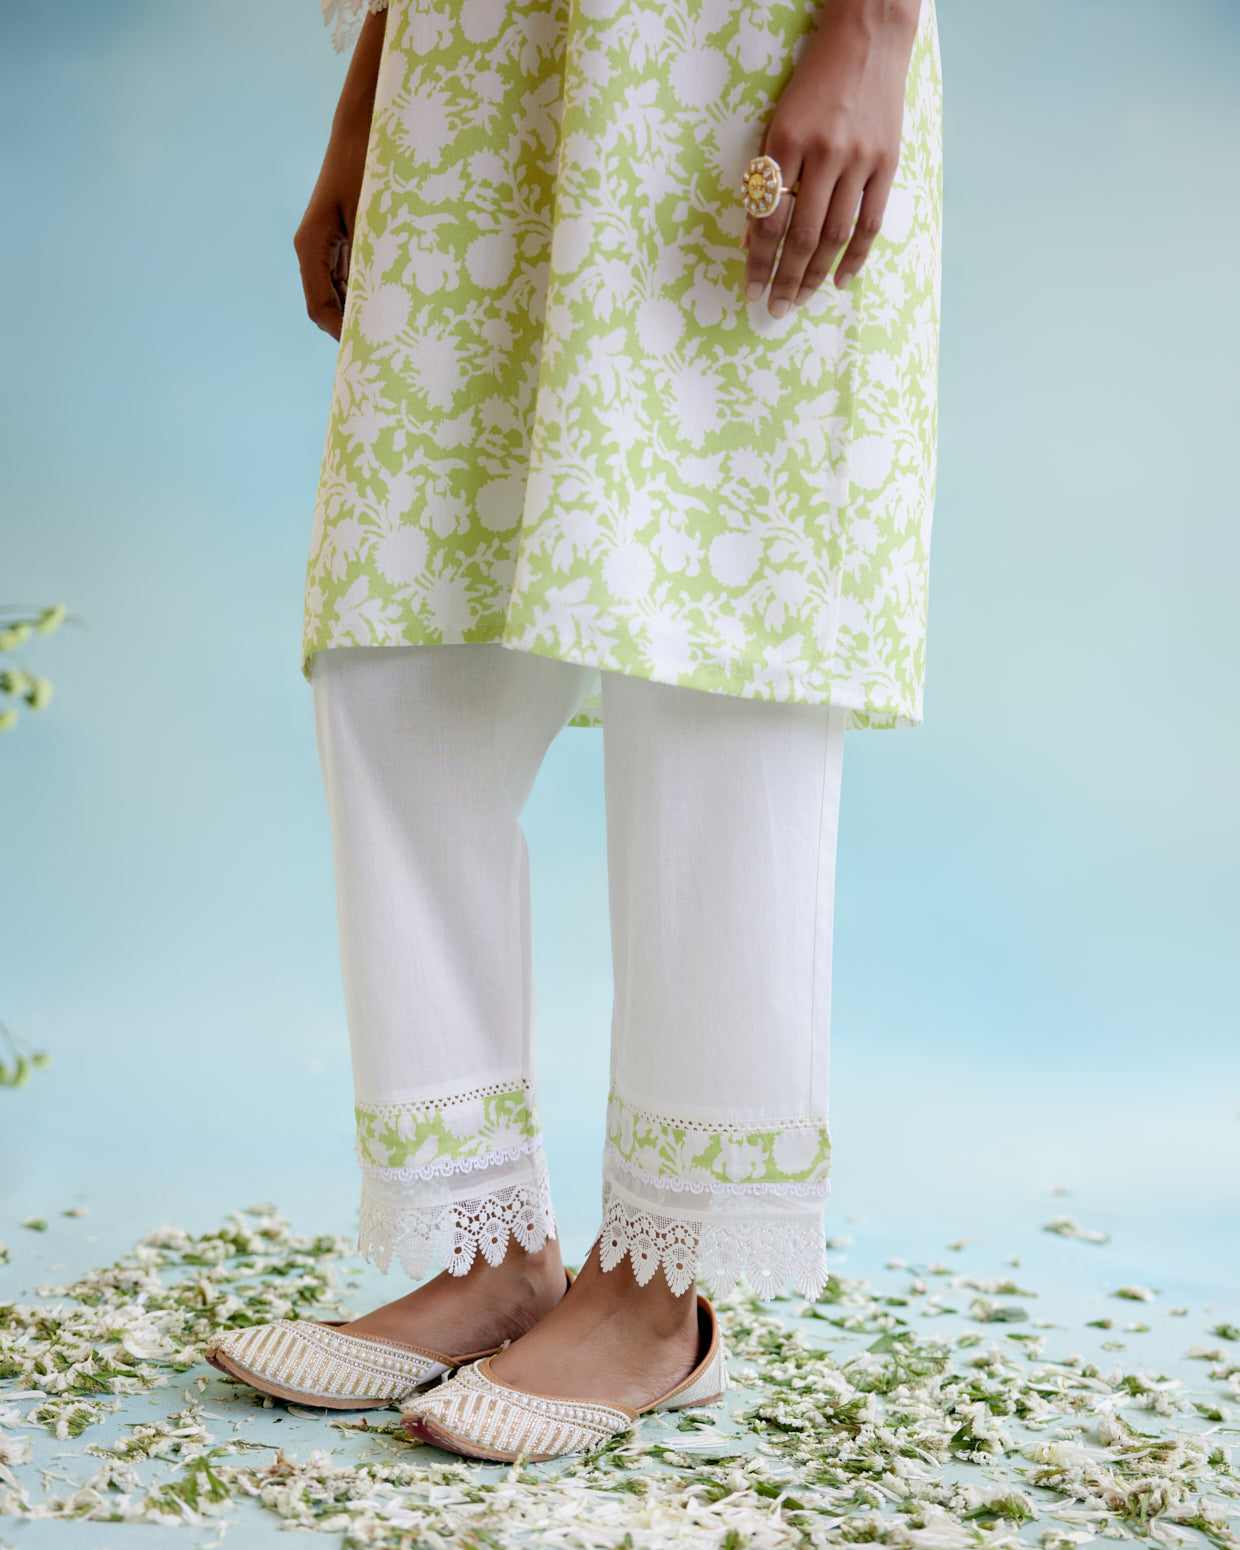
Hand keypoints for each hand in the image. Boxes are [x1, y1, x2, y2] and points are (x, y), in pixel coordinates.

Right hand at [294, 132, 369, 340]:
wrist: (362, 130)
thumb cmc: (366, 166)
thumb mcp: (371, 217)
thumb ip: (370, 260)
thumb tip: (377, 305)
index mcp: (311, 246)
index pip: (320, 306)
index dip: (340, 333)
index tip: (364, 353)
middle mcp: (313, 249)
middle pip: (326, 306)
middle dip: (349, 330)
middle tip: (380, 353)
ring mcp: (326, 245)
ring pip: (337, 294)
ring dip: (357, 314)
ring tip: (385, 335)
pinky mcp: (341, 239)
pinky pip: (348, 278)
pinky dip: (363, 295)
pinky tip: (386, 306)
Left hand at [742, 0, 920, 316]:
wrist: (867, 38)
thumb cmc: (814, 83)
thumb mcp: (778, 123)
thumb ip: (766, 177)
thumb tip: (754, 238)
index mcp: (786, 142)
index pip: (768, 218)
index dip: (758, 260)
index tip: (750, 289)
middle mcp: (824, 154)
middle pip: (802, 236)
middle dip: (785, 279)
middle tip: (774, 309)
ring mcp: (859, 160)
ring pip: (835, 235)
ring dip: (815, 276)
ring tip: (800, 301)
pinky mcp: (887, 163)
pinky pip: (870, 223)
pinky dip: (855, 257)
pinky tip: (841, 281)